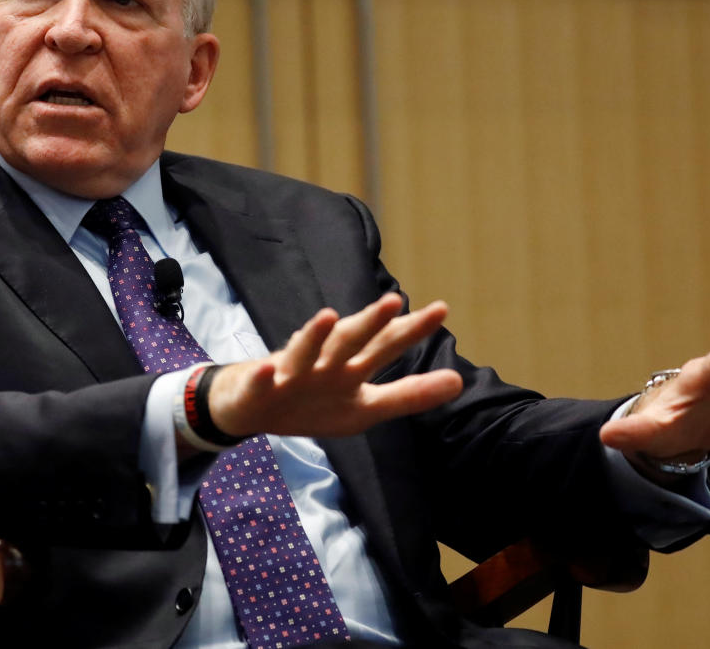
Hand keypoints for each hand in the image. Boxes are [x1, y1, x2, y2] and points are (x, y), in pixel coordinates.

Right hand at [207, 293, 463, 438]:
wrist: (249, 406)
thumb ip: (408, 395)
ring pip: (304, 352)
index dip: (411, 330)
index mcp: (350, 369)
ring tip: (328, 317)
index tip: (441, 309)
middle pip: (349, 341)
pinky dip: (264, 376)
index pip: (385, 346)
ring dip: (315, 335)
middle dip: (369, 323)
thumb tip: (459, 381)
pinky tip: (269, 369)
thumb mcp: (365, 408)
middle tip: (393, 302)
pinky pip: (261, 382)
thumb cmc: (312, 402)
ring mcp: (290, 373)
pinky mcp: (259, 387)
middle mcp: (324, 364)